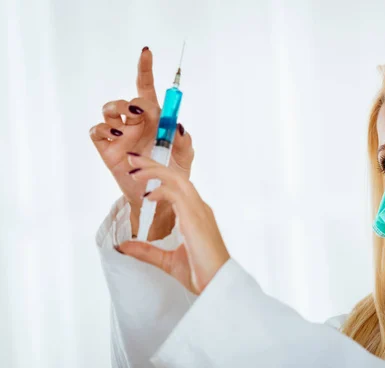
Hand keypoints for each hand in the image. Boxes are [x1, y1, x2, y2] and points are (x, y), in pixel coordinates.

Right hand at [89, 47, 193, 239]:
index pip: (147, 89)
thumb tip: (177, 125)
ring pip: (109, 109)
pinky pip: (97, 130)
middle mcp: (135, 122)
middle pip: (128, 99)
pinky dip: (103, 128)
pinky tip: (116, 135)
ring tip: (127, 126)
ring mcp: (119, 134)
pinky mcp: (107, 148)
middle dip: (134, 102)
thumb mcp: (185, 157)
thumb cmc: (172, 173)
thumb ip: (184, 140)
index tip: (146, 52)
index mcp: (154, 119)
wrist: (157, 196)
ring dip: (117, 110)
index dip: (145, 70)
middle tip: (142, 114)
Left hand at [115, 153, 230, 294]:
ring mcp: (199, 211)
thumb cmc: (200, 273)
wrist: (216, 284)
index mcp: (195, 215)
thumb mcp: (167, 261)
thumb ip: (147, 251)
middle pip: (176, 176)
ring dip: (155, 171)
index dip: (158, 174)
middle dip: (153, 165)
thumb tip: (124, 246)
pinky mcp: (195, 218)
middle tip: (132, 158)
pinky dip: (161, 190)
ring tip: (135, 169)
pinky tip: (147, 195)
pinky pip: (178, 194)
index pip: (177, 186)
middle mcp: (199, 208)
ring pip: (177, 180)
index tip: (138, 170)